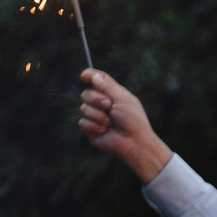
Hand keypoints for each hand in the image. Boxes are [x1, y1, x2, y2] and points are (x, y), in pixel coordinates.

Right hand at [77, 70, 172, 184]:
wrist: (134, 142)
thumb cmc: (133, 120)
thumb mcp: (122, 98)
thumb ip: (107, 86)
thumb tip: (92, 74)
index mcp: (112, 94)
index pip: (96, 80)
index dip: (89, 76)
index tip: (84, 76)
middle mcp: (102, 104)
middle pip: (86, 93)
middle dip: (96, 99)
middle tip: (109, 106)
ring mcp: (95, 117)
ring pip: (83, 108)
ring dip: (98, 115)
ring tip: (110, 123)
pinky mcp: (90, 130)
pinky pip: (82, 122)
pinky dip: (95, 126)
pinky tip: (105, 131)